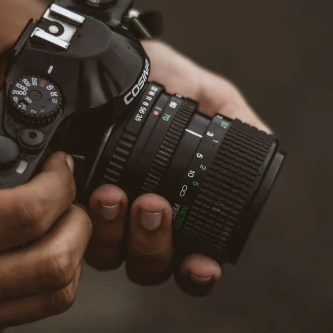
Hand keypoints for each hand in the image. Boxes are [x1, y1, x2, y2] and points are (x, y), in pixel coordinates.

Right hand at [0, 57, 90, 332]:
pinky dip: (47, 281)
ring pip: (56, 294)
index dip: (58, 182)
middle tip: (66, 198)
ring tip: (57, 225)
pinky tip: (29, 254)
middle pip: (54, 262)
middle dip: (76, 221)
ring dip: (72, 253)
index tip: (57, 164)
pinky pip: (35, 312)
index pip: (26, 214)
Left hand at [85, 40, 269, 295]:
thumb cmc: (161, 79)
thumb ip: (239, 123)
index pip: (192, 263)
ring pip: (113, 257)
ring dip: (118, 233)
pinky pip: (76, 236)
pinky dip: (89, 222)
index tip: (200, 265)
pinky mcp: (67, 206)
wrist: (111, 57)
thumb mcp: (209, 96)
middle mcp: (141, 223)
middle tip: (153, 205)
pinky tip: (96, 193)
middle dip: (155, 244)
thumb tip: (264, 148)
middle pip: (152, 266)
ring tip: (115, 194)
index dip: (198, 275)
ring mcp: (103, 219)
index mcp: (181, 210)